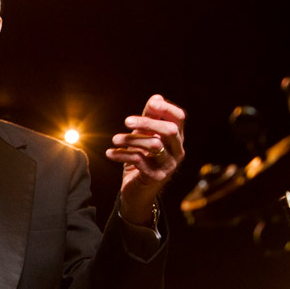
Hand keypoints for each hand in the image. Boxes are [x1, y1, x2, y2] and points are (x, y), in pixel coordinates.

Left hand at [106, 94, 185, 224]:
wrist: (137, 191)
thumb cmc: (142, 159)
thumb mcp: (144, 136)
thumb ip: (149, 118)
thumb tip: (156, 98)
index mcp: (176, 139)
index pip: (179, 118)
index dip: (166, 108)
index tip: (150, 104)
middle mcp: (177, 151)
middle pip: (169, 130)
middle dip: (147, 122)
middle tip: (126, 121)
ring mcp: (169, 165)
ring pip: (155, 145)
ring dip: (131, 139)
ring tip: (115, 139)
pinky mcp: (156, 177)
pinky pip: (139, 160)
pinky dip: (122, 154)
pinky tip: (110, 153)